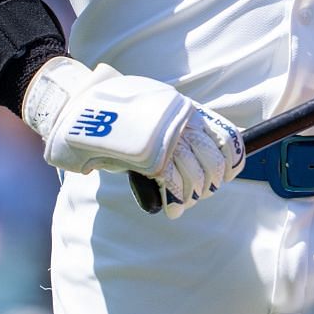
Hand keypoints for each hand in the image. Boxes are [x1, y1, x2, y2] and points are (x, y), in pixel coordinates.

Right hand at [22, 58, 244, 214]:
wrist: (84, 106)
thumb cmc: (116, 112)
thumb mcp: (151, 111)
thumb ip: (172, 129)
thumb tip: (196, 158)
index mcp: (185, 109)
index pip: (224, 137)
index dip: (229, 161)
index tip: (227, 174)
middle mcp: (180, 122)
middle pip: (212, 159)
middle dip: (211, 181)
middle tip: (202, 191)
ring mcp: (164, 137)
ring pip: (195, 173)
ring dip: (194, 192)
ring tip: (186, 201)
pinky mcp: (148, 154)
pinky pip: (172, 181)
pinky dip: (176, 198)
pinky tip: (174, 208)